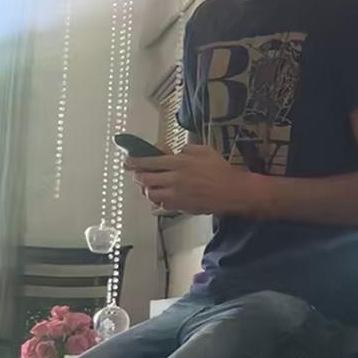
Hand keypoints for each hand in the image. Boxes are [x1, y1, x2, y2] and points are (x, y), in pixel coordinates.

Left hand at [125, 145, 255, 216]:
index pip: (149, 162)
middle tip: (138, 174)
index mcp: (178, 163)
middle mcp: (174, 179)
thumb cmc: (219, 169)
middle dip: (138, 176)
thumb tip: (174, 152)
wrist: (231, 191)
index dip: (135, 162)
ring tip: (150, 186)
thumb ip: (185, 149)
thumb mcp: (203, 150)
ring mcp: (176, 195)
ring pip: (150, 194)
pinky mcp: (180, 207)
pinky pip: (161, 205)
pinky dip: (158, 200)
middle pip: (145, 179)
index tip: (127, 162)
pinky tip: (163, 195)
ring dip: (147, 189)